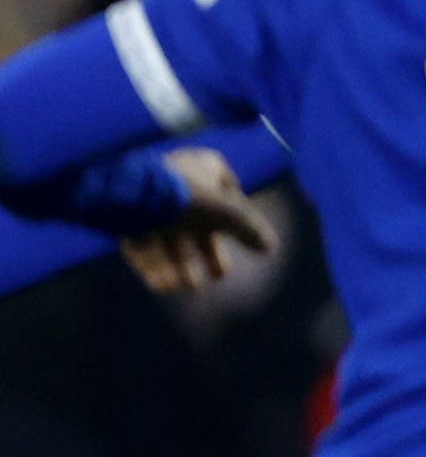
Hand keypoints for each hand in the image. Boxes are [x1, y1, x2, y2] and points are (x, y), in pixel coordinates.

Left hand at [120, 146, 273, 294]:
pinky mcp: (124, 215)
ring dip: (178, 265)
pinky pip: (143, 242)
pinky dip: (153, 265)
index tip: (244, 241)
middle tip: (215, 278)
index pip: (228, 193)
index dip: (238, 221)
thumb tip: (271, 248)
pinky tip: (162, 286)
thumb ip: (250, 229)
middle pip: (197, 224)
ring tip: (183, 286)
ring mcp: (148, 198)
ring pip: (169, 237)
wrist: (125, 191)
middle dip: (204, 255)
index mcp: (203, 169)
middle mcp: (177, 182)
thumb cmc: (184, 194)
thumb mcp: (227, 212)